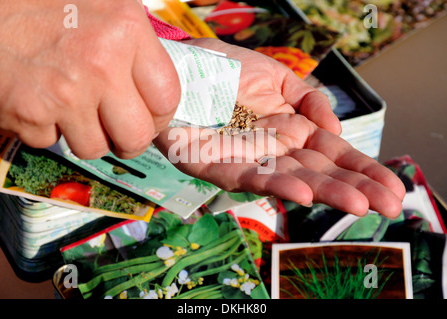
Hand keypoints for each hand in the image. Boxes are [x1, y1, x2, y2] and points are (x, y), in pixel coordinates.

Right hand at [0, 0, 179, 158]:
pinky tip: (40, 100)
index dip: (160, 116)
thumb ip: (136, 42)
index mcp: (126, 29)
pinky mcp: (29, 114)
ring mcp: (64, 92)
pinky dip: (47, 128)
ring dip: (86, 136)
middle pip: (137, 136)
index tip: (149, 117)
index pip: (167, 97)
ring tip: (72, 108)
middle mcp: (100, 62)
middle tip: (118, 131)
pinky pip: (51, 142)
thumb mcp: (103, 4)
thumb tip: (156, 82)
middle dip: (128, 141)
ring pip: (95, 148)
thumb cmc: (41, 2)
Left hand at [155, 38, 404, 217]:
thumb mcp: (275, 77)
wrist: (178, 66)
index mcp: (290, 131)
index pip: (333, 154)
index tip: (394, 188)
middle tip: (390, 206)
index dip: (363, 170)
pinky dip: (273, 184)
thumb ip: (307, 99)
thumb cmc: (223, 71)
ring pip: (290, 180)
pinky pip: (244, 175)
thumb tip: (334, 128)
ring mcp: (244, 159)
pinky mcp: (211, 164)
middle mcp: (272, 151)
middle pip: (318, 172)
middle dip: (355, 188)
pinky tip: (302, 192)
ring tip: (359, 204)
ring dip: (325, 192)